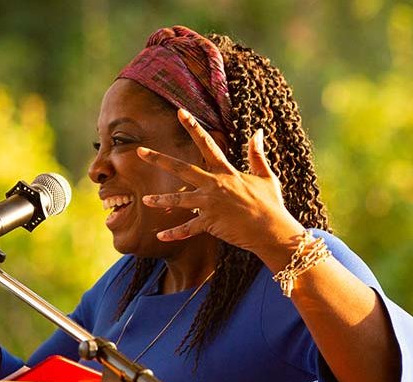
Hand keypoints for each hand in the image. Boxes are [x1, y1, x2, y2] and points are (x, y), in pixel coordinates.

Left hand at [138, 109, 304, 268]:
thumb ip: (257, 154)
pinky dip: (175, 234)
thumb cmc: (271, 204)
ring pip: (180, 200)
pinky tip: (161, 237)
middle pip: (182, 169)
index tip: (180, 112)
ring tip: (145, 200)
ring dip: (161, 200)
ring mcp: (211, 204)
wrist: (272, 230)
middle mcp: (215, 185)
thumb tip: (259, 132)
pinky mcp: (211, 223)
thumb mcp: (266, 176)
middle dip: (159, 160)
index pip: (208, 145)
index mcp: (227, 172)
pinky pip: (188, 229)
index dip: (193, 127)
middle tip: (140, 152)